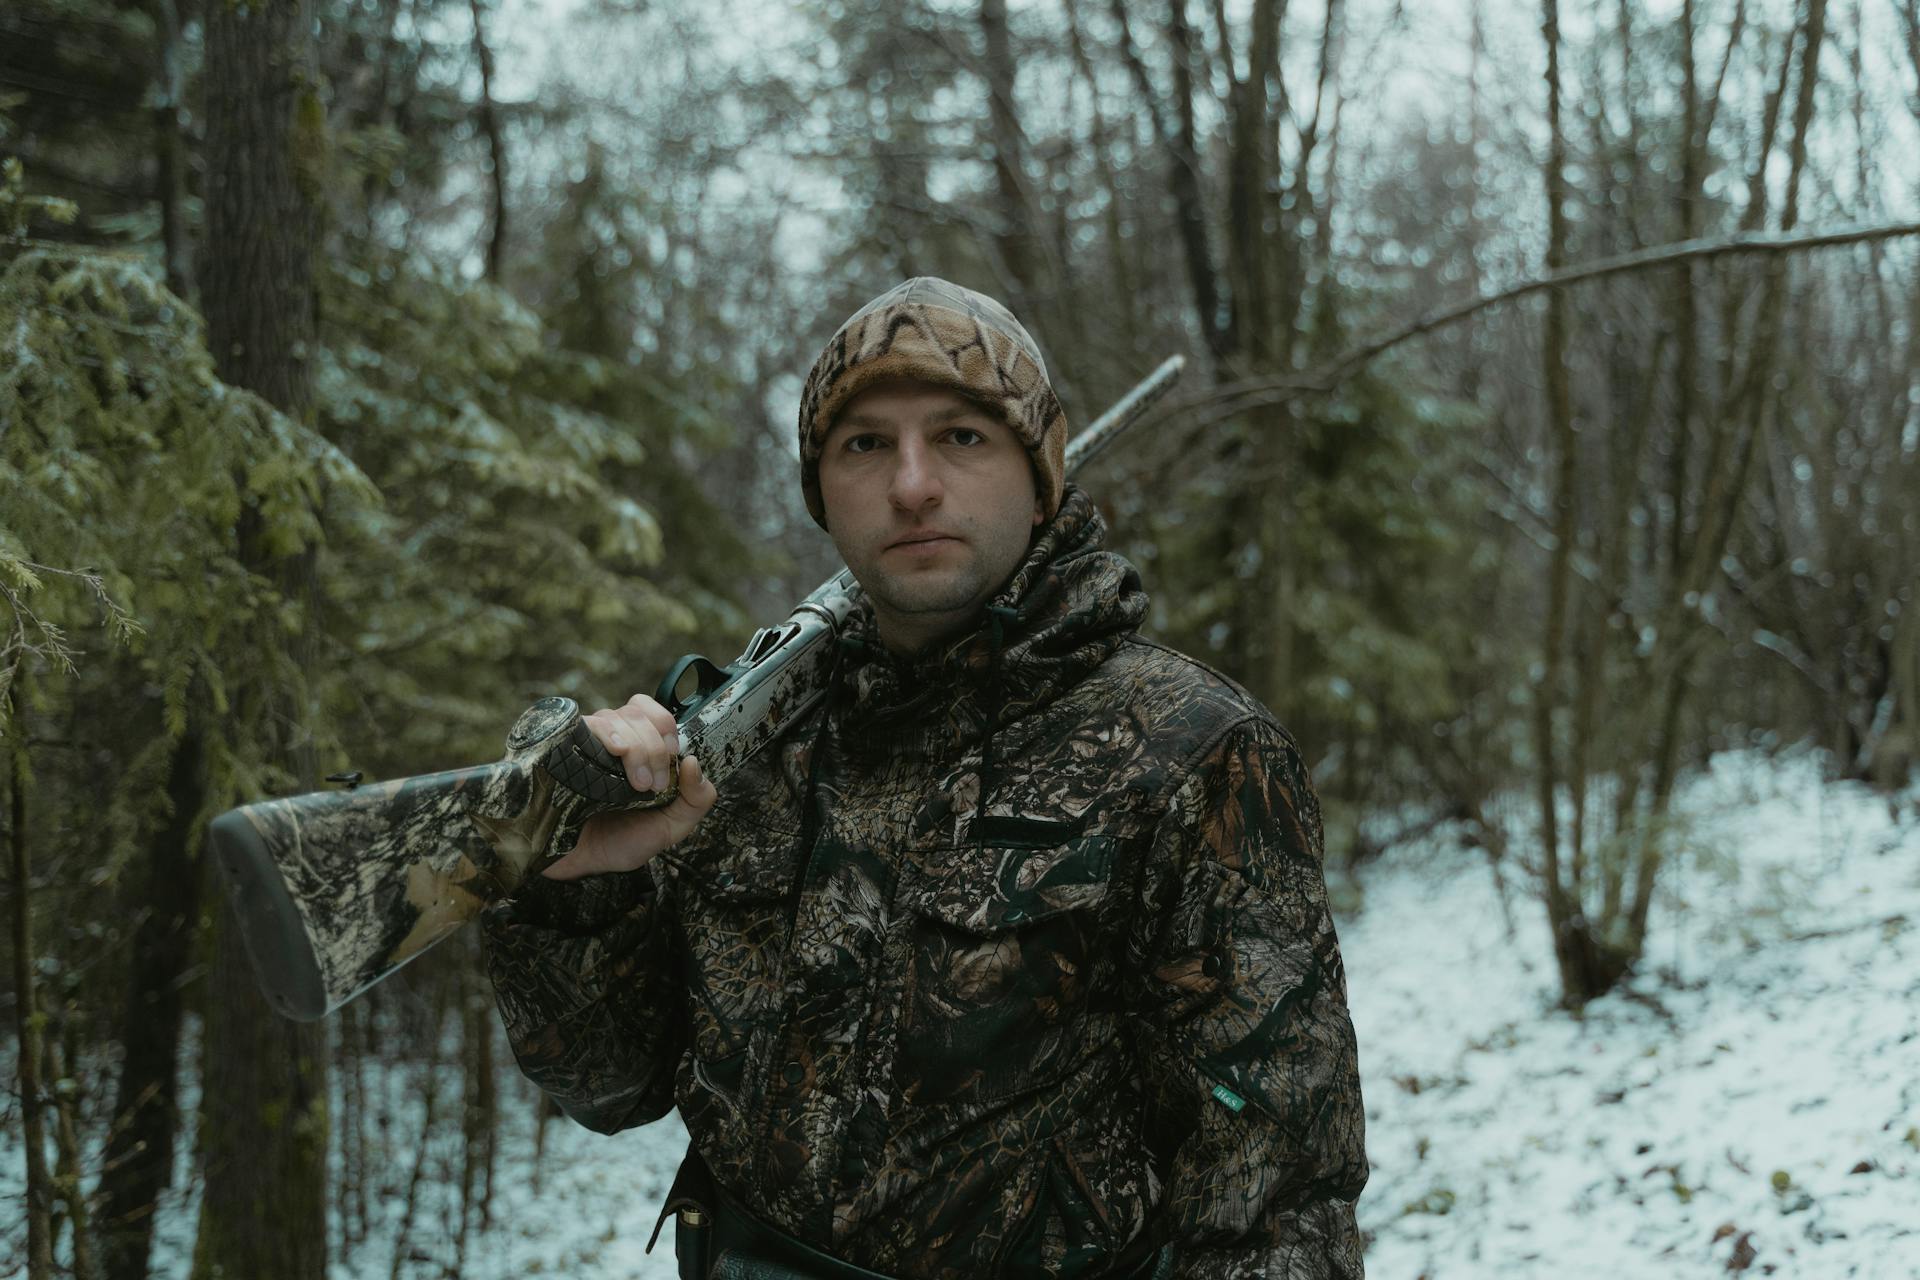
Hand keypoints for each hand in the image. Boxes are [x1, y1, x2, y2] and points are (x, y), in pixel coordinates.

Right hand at [541, 694, 718, 878]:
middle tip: (653, 785)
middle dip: (654, 747)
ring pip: (614, 717)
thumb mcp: (672, 825)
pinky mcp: (564, 751)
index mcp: (640, 749)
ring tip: (637, 784)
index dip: (666, 727)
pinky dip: (606, 733)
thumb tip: (693, 761)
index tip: (673, 757)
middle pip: (636, 713)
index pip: (652, 711)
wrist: (584, 863)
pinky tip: (615, 751)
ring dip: (635, 747)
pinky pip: (584, 725)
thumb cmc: (624, 841)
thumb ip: (697, 799)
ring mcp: (588, 744)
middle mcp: (613, 740)